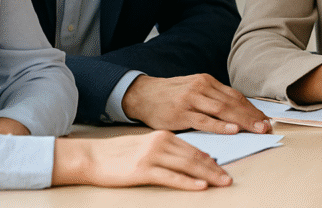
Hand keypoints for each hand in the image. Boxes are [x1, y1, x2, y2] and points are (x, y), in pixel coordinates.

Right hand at [53, 130, 230, 189]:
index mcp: (163, 136)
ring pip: (187, 166)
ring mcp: (152, 156)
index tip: (224, 167)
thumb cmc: (119, 154)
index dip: (211, 159)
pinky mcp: (143, 170)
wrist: (92, 157)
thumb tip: (194, 160)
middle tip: (229, 178)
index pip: (194, 147)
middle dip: (215, 168)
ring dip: (208, 175)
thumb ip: (169, 150)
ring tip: (222, 182)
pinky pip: (171, 177)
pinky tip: (200, 186)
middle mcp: (161, 142)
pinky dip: (188, 182)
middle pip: (195, 156)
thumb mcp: (147, 146)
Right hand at [122, 74, 270, 133]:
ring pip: (222, 110)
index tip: (264, 119)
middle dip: (252, 115)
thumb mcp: (193, 89)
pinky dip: (220, 126)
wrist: (142, 94)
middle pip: (232, 102)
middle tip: (266, 126)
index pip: (235, 96)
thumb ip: (212, 97)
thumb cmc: (170, 95)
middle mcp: (202, 87)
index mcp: (207, 81)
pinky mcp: (181, 113)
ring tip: (257, 129)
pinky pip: (204, 121)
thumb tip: (235, 110)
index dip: (251, 108)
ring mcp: (191, 99)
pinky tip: (232, 130)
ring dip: (242, 121)